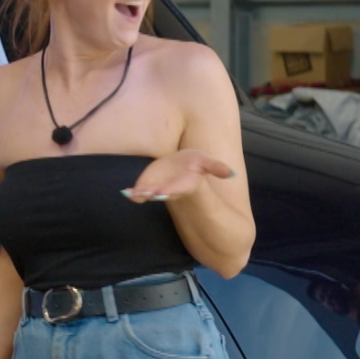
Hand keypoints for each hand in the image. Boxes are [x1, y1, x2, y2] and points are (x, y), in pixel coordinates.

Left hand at [121, 148, 235, 202]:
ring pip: (149, 194)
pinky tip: (127, 193)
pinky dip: (133, 194)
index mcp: (184, 184)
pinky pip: (139, 192)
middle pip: (162, 192)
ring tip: (133, 194)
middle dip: (154, 193)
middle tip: (146, 194)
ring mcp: (158, 187)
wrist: (181, 166)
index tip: (162, 192)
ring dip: (141, 195)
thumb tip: (232, 173)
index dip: (170, 190)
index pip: (178, 189)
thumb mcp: (206, 162)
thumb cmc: (195, 163)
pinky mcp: (148, 185)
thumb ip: (217, 168)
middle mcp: (170, 188)